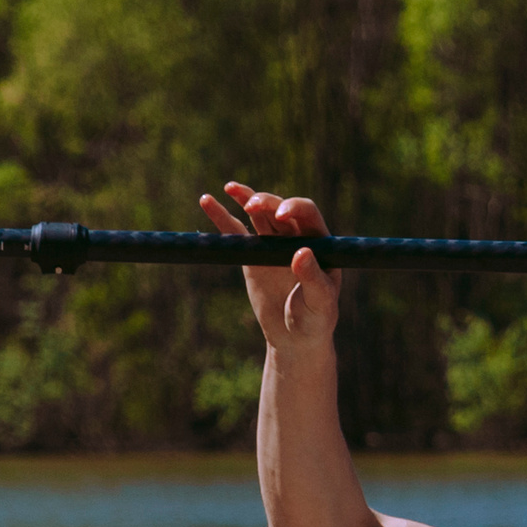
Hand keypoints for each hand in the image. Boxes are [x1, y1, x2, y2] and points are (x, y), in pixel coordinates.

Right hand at [200, 182, 339, 352]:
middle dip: (266, 202)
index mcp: (320, 243)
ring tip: (230, 188)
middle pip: (279, 209)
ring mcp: (273, 244)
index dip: (294, 208)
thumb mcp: (320, 303)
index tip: (281, 215)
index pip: (307, 213)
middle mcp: (296, 237)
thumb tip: (301, 252)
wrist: (295, 339)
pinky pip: (236, 232)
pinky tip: (207, 201)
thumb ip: (313, 278)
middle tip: (251, 206)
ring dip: (245, 197)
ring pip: (259, 214)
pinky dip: (222, 216)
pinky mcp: (252, 255)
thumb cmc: (315, 321)